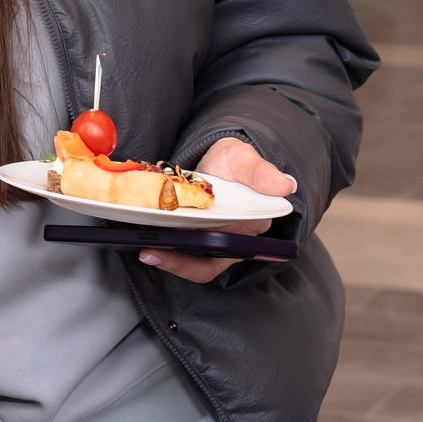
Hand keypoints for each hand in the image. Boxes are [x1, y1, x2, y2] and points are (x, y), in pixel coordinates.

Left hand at [138, 138, 295, 282]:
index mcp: (249, 227)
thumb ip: (262, 173)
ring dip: (162, 252)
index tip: (179, 251)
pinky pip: (171, 241)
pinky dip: (156, 237)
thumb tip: (286, 184)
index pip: (228, 254)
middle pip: (201, 262)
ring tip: (137, 242)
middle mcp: (228, 240)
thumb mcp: (247, 161)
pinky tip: (136, 228)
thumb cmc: (237, 163)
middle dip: (174, 260)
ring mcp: (206, 238)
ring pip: (184, 255)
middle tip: (148, 251)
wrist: (221, 159)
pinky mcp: (187, 232)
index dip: (203, 260)